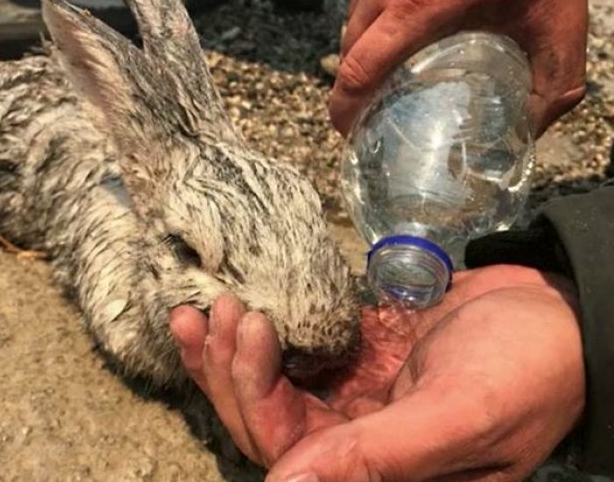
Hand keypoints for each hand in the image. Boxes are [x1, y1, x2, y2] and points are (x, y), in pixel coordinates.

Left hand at [169, 265, 584, 480]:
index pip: (290, 451)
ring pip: (272, 385)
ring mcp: (357, 396)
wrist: (561, 310)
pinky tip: (234, 299)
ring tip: (203, 306)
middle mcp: (361, 442)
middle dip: (230, 368)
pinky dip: (263, 328)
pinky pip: (295, 348)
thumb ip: (377, 456)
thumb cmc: (529, 368)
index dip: (253, 396)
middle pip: (266, 419)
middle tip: (215, 309)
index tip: (248, 329)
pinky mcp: (357, 354)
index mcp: (384, 474)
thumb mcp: (459, 414)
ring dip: (232, 349)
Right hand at [329, 0, 588, 137]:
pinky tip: (401, 29)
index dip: (345, 109)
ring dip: (366, 51)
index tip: (349, 131)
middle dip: (355, 87)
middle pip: (349, 53)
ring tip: (393, 69)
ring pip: (352, 24)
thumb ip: (554, 84)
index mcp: (419, 3)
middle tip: (376, 110)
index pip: (358, 70)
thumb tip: (528, 130)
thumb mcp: (559, 20)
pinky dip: (374, 20)